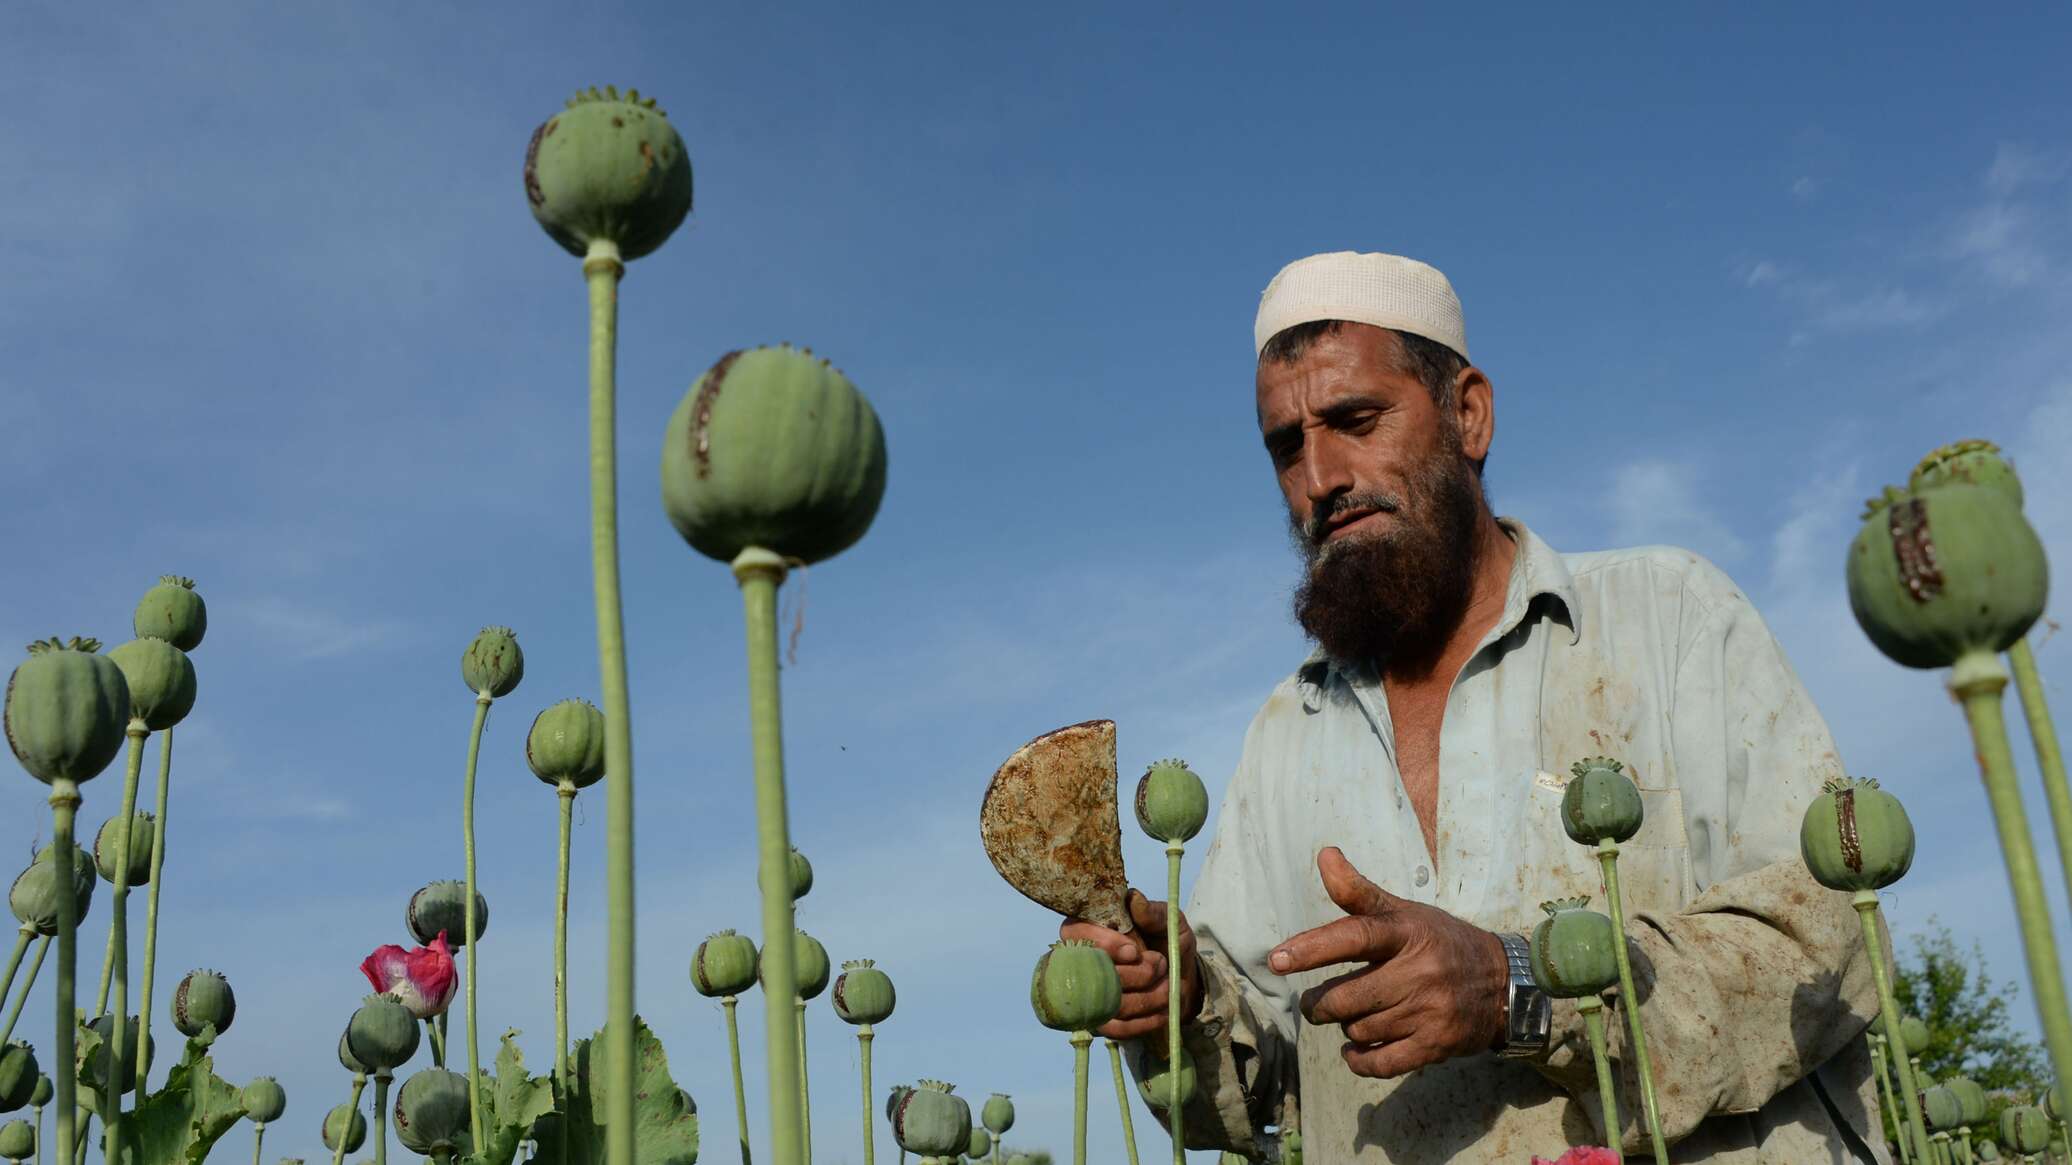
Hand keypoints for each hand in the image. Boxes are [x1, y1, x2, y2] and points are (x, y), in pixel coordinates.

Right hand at [1059, 889, 1202, 1040]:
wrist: (1185, 984)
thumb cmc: (1169, 945)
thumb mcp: (1170, 923)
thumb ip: (1154, 912)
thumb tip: (1134, 900)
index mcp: (1090, 929)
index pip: (1073, 933)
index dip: (1101, 944)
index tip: (1134, 951)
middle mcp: (1080, 963)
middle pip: (1091, 972)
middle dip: (1134, 973)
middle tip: (1160, 966)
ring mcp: (1087, 996)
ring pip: (1106, 1003)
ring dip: (1145, 997)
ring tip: (1166, 986)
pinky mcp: (1100, 1023)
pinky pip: (1115, 1028)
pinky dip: (1144, 1020)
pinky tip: (1162, 1010)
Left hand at [1269, 846, 1507, 1077]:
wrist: (1504, 984)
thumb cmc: (1440, 942)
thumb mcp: (1405, 912)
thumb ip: (1359, 892)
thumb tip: (1324, 855)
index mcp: (1407, 933)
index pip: (1355, 936)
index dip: (1313, 947)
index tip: (1277, 959)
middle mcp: (1420, 972)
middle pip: (1347, 997)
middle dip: (1319, 1004)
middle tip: (1314, 1003)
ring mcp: (1430, 1012)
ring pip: (1360, 1029)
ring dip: (1346, 1026)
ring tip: (1353, 1014)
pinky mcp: (1436, 1046)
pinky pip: (1382, 1063)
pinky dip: (1359, 1059)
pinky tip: (1354, 1048)